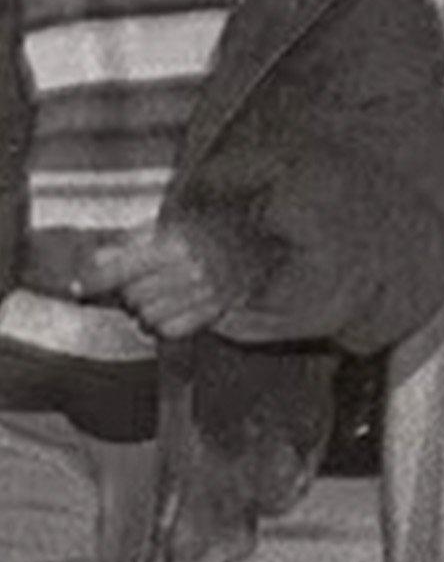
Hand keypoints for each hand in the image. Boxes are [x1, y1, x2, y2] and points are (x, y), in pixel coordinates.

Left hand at [83, 219, 240, 341]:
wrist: (247, 242)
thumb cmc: (199, 234)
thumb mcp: (162, 229)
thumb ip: (127, 245)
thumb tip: (95, 264)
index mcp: (175, 245)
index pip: (121, 270)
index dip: (93, 282)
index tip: (77, 290)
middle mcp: (191, 270)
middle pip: (132, 297)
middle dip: (125, 296)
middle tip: (133, 289)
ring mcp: (205, 293)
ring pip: (148, 318)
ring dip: (141, 314)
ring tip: (151, 302)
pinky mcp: (214, 311)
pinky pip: (170, 331)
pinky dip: (160, 328)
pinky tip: (164, 315)